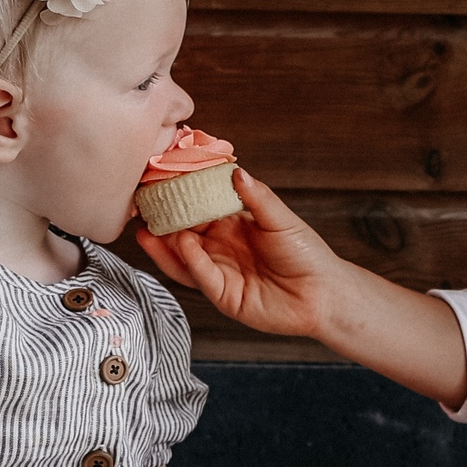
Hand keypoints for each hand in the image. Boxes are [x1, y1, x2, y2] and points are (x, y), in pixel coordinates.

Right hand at [136, 170, 345, 338]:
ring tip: (147, 229)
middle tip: (142, 205)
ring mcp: (220, 273)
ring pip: (184, 258)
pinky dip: (190, 261)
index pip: (199, 209)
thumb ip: (256, 197)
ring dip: (165, 245)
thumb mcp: (280, 219)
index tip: (161, 181)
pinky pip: (202, 277)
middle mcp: (221, 249)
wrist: (323, 294)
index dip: (181, 197)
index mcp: (232, 226)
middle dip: (164, 221)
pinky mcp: (224, 296)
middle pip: (184, 233)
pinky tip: (182, 244)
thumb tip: (236, 170)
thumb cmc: (306, 254)